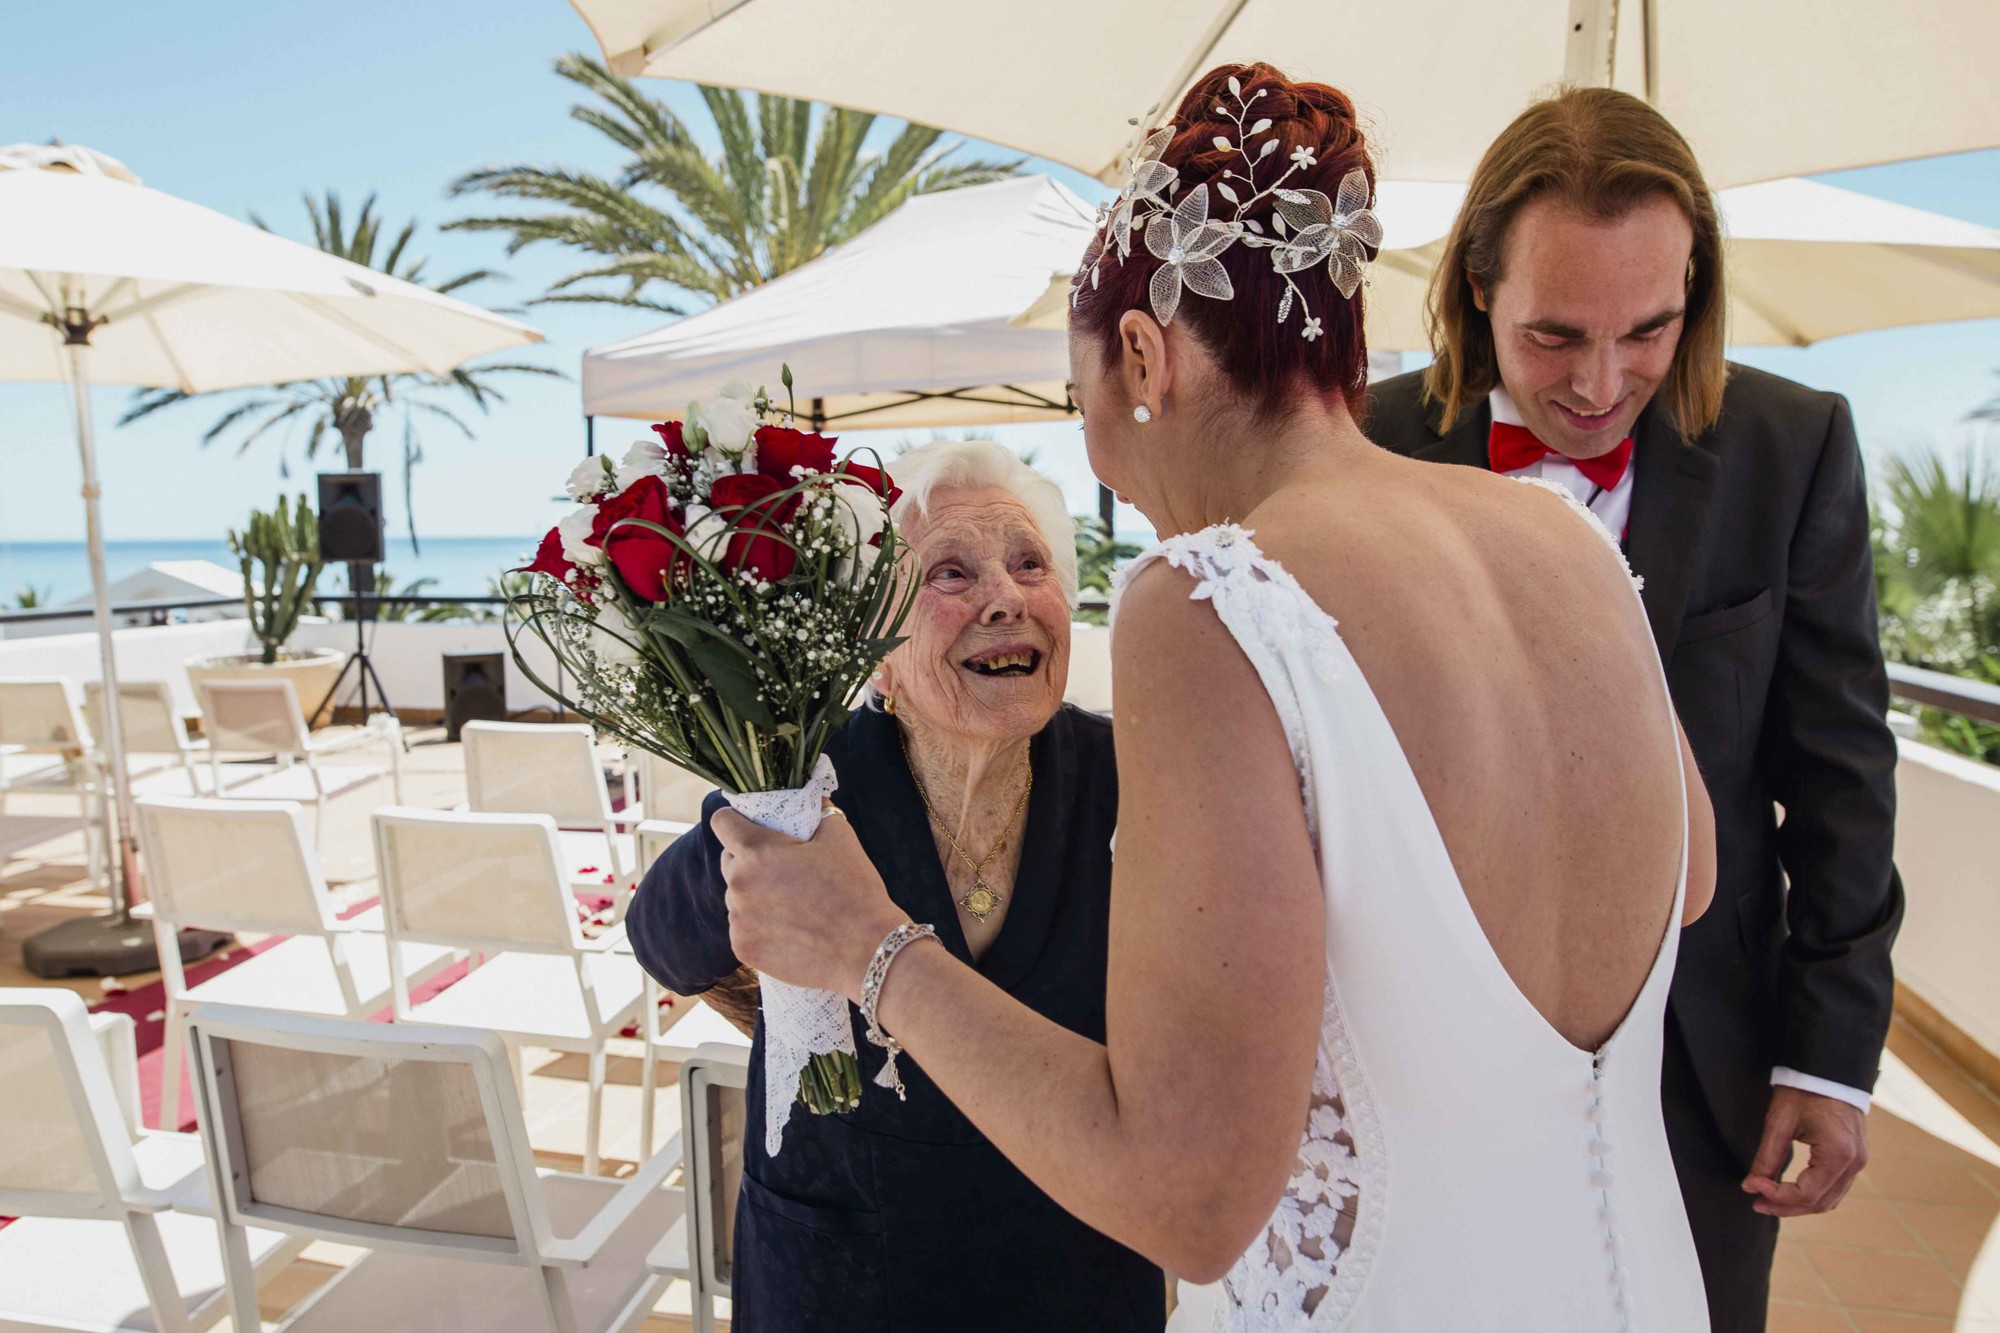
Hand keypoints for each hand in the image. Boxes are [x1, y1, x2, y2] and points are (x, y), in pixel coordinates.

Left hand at [710, 805, 906, 1001]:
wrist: (867, 950)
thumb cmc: (854, 890)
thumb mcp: (841, 838)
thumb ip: (820, 812)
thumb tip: (813, 800)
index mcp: (757, 851)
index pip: (722, 822)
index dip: (735, 819)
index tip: (749, 824)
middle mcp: (739, 884)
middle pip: (729, 861)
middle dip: (748, 859)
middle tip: (781, 868)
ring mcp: (738, 920)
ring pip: (737, 897)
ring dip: (754, 895)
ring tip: (790, 904)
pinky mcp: (743, 950)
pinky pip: (742, 929)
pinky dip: (759, 927)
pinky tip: (788, 930)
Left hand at [1741, 1086, 1868, 1215]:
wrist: (1829, 1071)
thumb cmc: (1804, 1091)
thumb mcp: (1779, 1122)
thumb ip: (1766, 1157)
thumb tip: (1751, 1185)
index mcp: (1838, 1154)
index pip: (1806, 1193)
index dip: (1776, 1196)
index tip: (1751, 1187)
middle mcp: (1854, 1163)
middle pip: (1819, 1203)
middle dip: (1786, 1207)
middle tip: (1756, 1203)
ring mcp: (1859, 1163)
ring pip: (1829, 1200)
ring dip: (1799, 1205)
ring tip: (1768, 1200)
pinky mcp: (1855, 1159)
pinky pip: (1836, 1188)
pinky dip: (1813, 1195)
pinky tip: (1790, 1191)